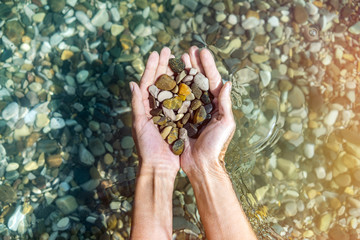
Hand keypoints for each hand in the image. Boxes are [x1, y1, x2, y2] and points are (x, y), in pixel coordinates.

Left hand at [130, 47, 178, 176]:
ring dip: (175, 73)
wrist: (160, 166)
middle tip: (169, 50)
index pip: (148, 82)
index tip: (157, 52)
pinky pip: (183, 101)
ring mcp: (169, 112)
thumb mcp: (139, 124)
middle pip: (161, 82)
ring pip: (172, 88)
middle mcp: (157, 107)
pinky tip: (190, 78)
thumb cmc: (147, 147)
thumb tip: (133, 83)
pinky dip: (185, 89)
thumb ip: (136, 104)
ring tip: (179, 59)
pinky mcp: (180, 119)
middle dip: (164, 65)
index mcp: (145, 106)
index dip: (152, 67)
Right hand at [180, 46, 235, 176]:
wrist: (201, 165)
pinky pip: (175, 100)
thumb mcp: (225, 124)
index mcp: (216, 105)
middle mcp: (203, 105)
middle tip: (188, 50)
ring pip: (185, 86)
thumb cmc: (217, 146)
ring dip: (182, 72)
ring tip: (178, 58)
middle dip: (194, 64)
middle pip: (198, 80)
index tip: (202, 51)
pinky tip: (167, 77)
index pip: (212, 80)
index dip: (207, 65)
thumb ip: (225, 103)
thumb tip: (227, 82)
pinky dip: (172, 88)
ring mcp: (190, 110)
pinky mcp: (179, 117)